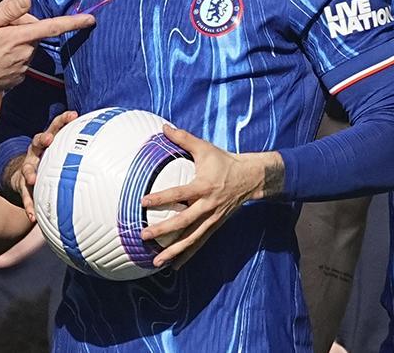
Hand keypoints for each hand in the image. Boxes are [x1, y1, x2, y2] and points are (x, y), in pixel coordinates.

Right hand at [0, 0, 93, 95]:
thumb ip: (9, 10)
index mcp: (20, 37)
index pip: (53, 27)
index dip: (74, 22)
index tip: (91, 19)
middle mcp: (26, 53)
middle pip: (35, 33)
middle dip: (23, 26)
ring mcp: (23, 67)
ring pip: (27, 46)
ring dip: (17, 41)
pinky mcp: (18, 78)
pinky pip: (21, 61)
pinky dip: (12, 56)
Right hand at [9, 110, 77, 221]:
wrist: (25, 176)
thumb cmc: (52, 163)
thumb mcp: (62, 153)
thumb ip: (81, 153)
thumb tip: (114, 152)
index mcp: (48, 142)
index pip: (55, 126)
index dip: (63, 119)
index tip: (73, 114)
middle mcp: (37, 152)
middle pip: (37, 141)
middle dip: (43, 139)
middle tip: (48, 140)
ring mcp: (28, 168)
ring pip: (27, 168)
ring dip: (29, 173)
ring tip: (32, 179)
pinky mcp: (22, 186)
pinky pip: (25, 196)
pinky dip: (29, 206)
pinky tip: (33, 216)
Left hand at [139, 125, 282, 268]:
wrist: (250, 178)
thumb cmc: (223, 162)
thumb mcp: (204, 148)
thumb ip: (183, 138)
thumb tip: (163, 126)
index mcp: (203, 187)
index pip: (179, 194)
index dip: (161, 198)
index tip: (143, 202)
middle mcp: (207, 206)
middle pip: (183, 222)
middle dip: (163, 231)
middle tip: (144, 236)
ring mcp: (212, 219)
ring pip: (191, 239)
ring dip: (173, 251)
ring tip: (156, 262)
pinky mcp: (214, 226)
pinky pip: (199, 243)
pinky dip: (186, 255)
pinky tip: (173, 266)